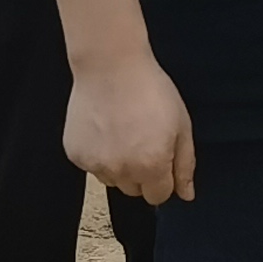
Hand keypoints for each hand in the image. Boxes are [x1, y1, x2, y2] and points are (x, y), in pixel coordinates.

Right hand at [67, 55, 196, 203]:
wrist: (110, 65)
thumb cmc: (150, 89)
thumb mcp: (181, 125)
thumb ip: (184, 165)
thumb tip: (186, 195)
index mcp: (151, 166)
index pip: (158, 196)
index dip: (162, 178)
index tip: (160, 156)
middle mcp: (122, 171)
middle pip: (134, 190)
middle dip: (141, 173)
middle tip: (141, 139)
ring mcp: (95, 164)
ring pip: (112, 180)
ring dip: (119, 165)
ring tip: (122, 130)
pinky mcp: (76, 154)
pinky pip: (92, 166)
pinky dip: (98, 153)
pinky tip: (104, 127)